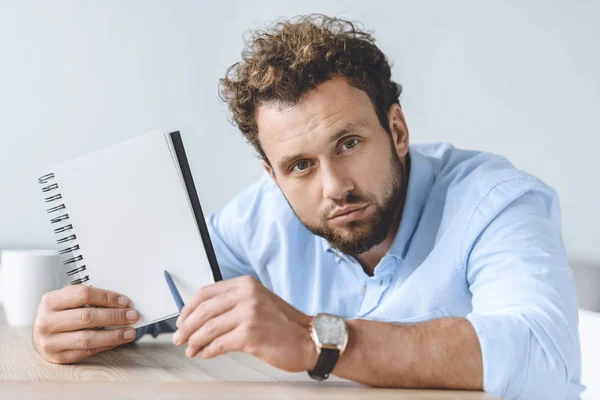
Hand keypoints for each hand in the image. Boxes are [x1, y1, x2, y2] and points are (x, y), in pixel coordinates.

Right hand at [32, 285, 139, 363]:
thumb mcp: (67, 299)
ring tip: (130, 331)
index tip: (125, 301)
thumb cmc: (60, 312)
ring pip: (88, 338)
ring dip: (114, 335)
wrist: (40, 334)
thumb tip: (121, 302)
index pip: (83, 294)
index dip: (107, 297)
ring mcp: (50, 342)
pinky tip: (118, 340)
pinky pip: (87, 351)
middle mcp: (46, 321)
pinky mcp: (58, 357)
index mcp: (50, 301)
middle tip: (133, 315)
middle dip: (114, 316)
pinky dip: (106, 345)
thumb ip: (88, 297)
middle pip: (87, 317)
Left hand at [172, 275, 317, 371]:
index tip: (182, 320)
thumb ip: (232, 303)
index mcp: (245, 284)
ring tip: (191, 349)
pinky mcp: (250, 335)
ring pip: (208, 328)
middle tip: (180, 338)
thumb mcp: (257, 302)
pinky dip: (207, 351)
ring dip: (195, 341)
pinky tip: (205, 354)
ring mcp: (248, 314)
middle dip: (187, 327)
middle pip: (203, 310)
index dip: (188, 308)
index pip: (205, 293)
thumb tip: (200, 317)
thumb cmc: (283, 324)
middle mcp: (246, 295)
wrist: (308, 339)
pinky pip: (218, 344)